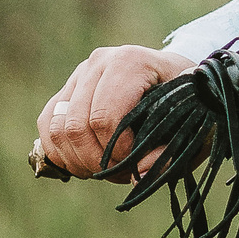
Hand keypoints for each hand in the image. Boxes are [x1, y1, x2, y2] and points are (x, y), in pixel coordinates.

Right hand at [36, 44, 195, 181]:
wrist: (177, 81)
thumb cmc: (187, 103)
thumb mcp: (191, 126)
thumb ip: (170, 152)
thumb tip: (138, 176)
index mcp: (131, 61)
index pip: (105, 118)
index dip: (117, 152)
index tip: (138, 164)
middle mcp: (99, 61)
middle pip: (77, 126)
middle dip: (97, 161)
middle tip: (123, 174)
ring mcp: (79, 74)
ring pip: (57, 129)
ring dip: (78, 161)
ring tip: (105, 170)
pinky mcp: (66, 90)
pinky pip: (47, 126)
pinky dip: (60, 153)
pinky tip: (84, 164)